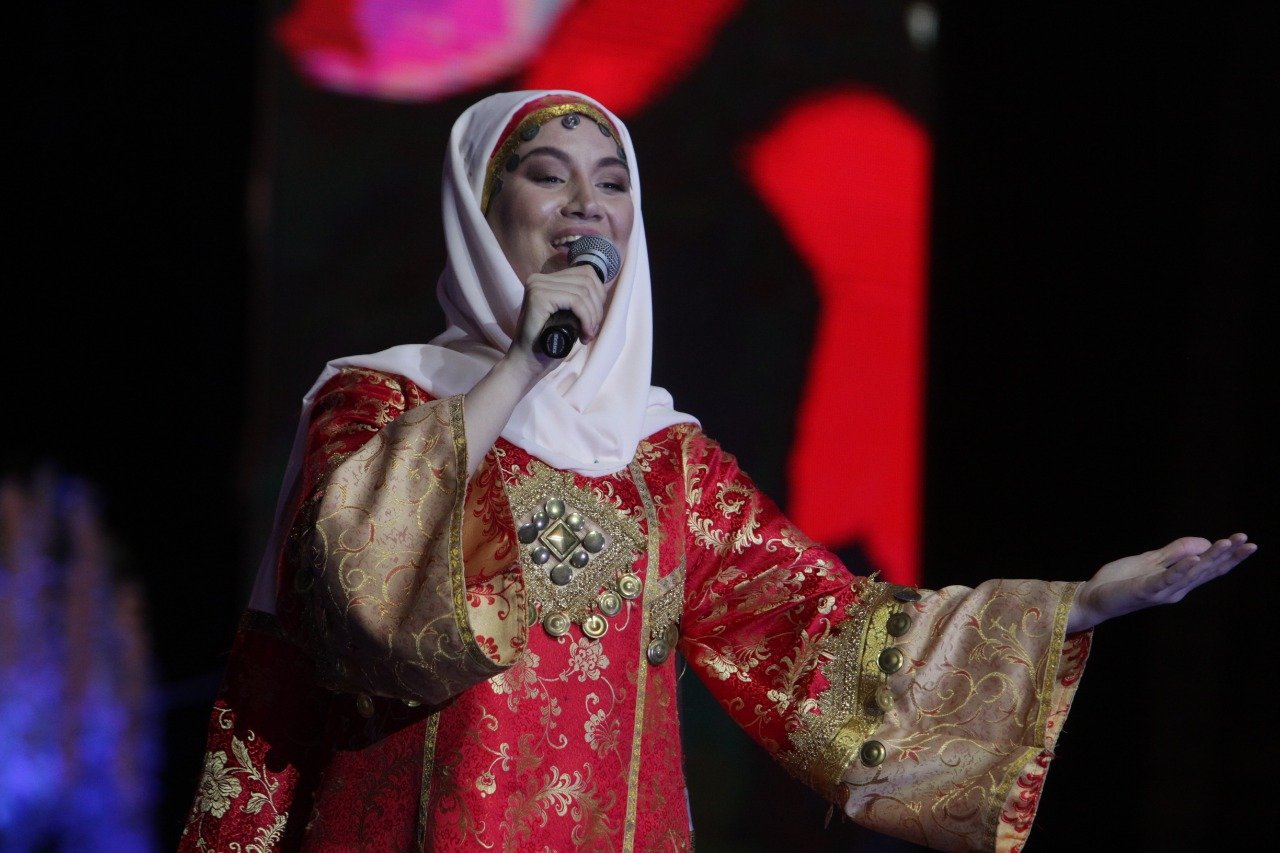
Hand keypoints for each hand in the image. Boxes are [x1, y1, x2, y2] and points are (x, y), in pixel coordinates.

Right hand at [507, 266, 605, 370]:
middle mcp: (539, 278)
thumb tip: (603, 290)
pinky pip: (575, 301)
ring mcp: (537, 285)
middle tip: (592, 330)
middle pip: (587, 279)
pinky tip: (585, 333)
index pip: (586, 273)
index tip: (595, 319)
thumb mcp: (568, 315)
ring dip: (592, 316)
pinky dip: (586, 318)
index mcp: (545, 279)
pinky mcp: (539, 296)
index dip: (599, 295)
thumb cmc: (548, 343)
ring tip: (588, 335)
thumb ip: (580, 300)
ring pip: (583, 291)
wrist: (526, 362)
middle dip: (597, 307)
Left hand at [1066, 532, 1256, 631]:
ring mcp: (1162, 591)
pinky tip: (1195, 559)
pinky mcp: (1145, 590)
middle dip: (1228, 555)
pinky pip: (1166, 579)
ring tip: (1226, 543)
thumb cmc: (1121, 581)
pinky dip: (1181, 569)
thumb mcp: (1151, 560)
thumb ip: (1175, 552)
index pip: (1209, 568)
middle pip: (1207, 570)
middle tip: (1248, 541)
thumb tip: (1204, 542)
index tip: (1246, 541)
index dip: (1229, 556)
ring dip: (1210, 557)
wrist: (1093, 597)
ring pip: (1191, 573)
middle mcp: (1176, 589)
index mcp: (1178, 581)